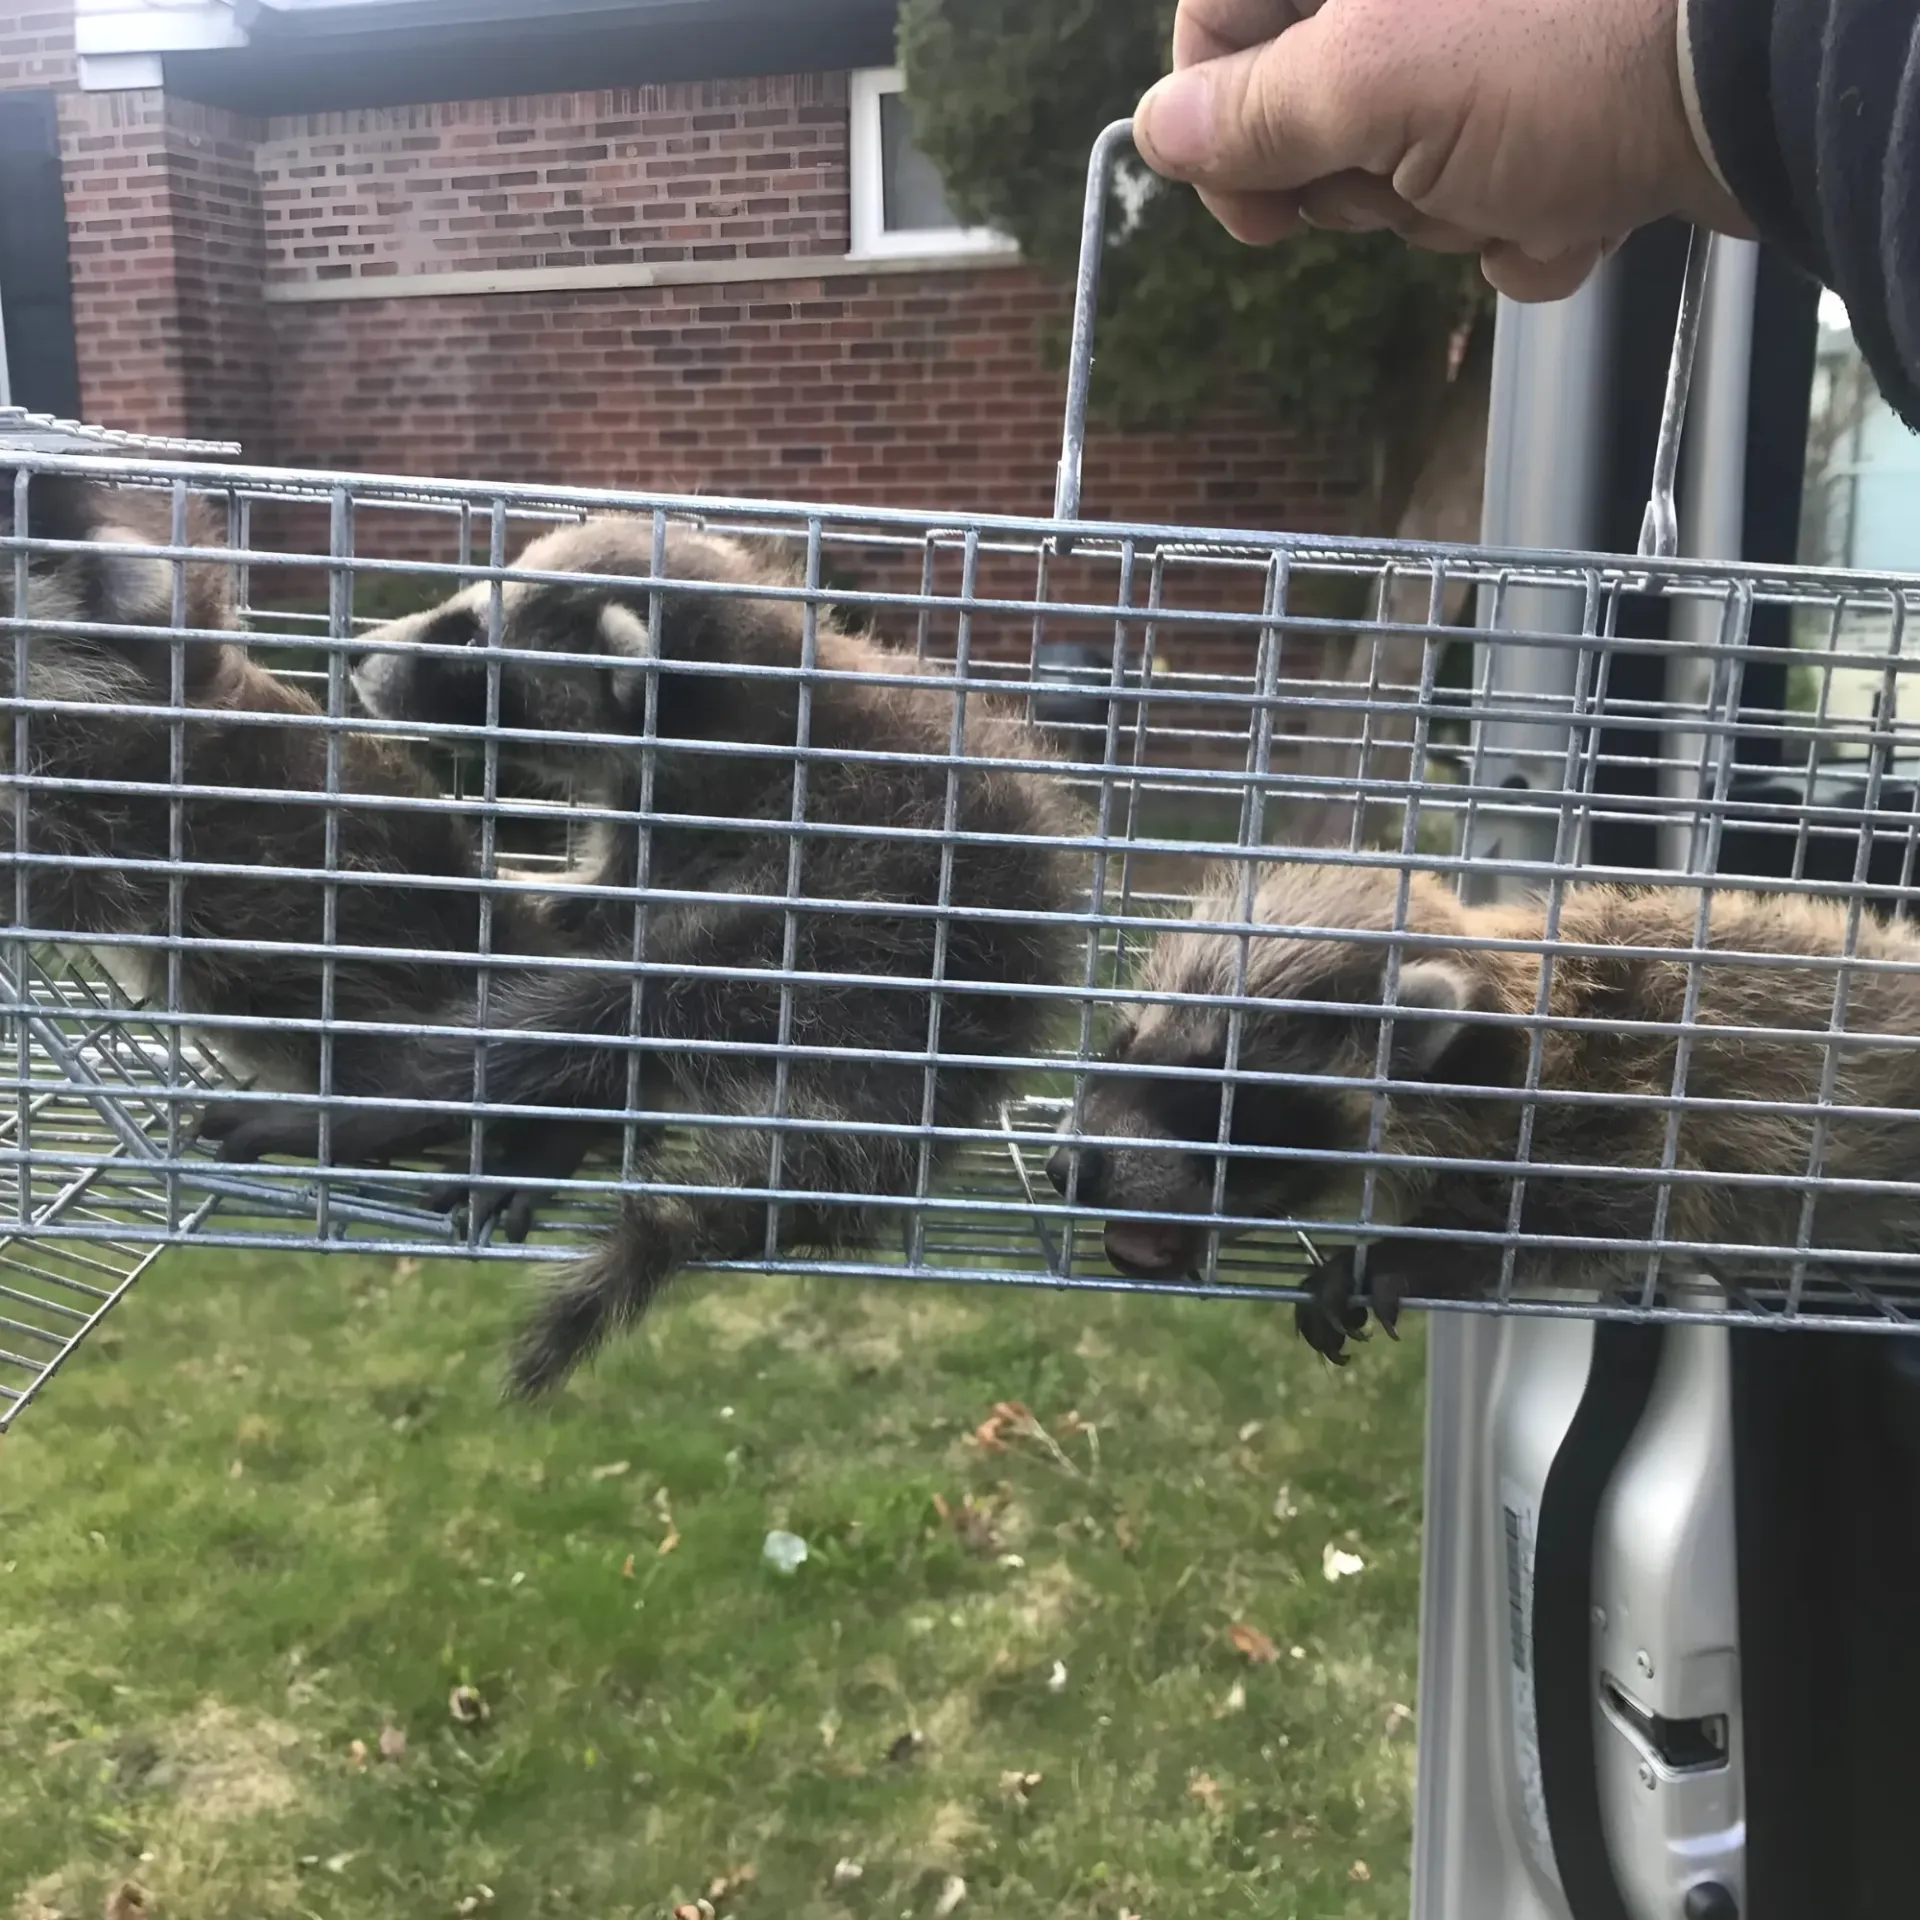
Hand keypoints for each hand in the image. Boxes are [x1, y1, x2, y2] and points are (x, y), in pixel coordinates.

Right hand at [1136, 0, 1753, 301]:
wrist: (1769, 76)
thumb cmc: (1562, 54)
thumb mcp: (1369, 85)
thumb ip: (1252, 115)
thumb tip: (1160, 133)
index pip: (1222, 24)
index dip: (1224, 131)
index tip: (1262, 218)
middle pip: (1320, 111)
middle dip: (1371, 180)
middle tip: (1424, 173)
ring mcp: (1501, 40)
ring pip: (1411, 165)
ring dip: (1456, 210)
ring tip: (1525, 179)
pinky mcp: (1571, 95)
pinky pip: (1500, 182)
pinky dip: (1531, 218)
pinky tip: (1579, 204)